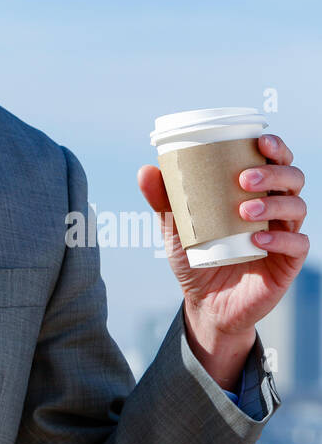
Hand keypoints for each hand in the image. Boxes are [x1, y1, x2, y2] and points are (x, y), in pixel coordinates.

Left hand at [138, 133, 307, 390]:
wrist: (205, 304)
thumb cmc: (196, 258)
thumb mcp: (177, 229)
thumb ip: (165, 201)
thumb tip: (146, 170)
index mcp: (258, 194)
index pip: (277, 162)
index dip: (276, 148)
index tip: (259, 140)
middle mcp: (277, 211)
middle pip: (292, 180)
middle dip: (273, 173)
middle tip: (243, 179)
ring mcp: (285, 235)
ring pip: (297, 207)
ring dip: (273, 204)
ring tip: (245, 210)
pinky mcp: (288, 263)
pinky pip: (296, 245)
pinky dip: (278, 240)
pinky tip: (257, 241)